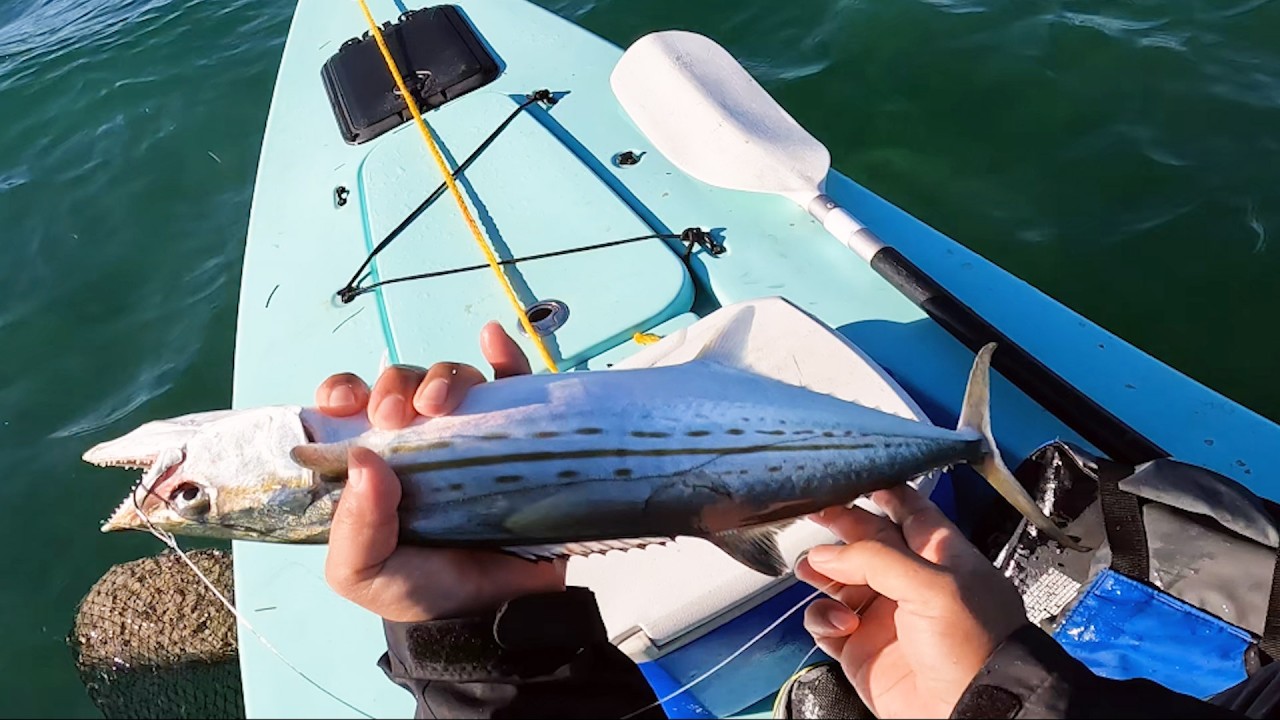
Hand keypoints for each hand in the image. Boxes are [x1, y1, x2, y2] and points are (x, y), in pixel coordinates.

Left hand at [316, 322, 565, 622]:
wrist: (492, 619)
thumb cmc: (419, 591)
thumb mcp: (362, 572)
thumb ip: (354, 527)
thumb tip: (367, 459)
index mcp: (373, 463)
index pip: (352, 407)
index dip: (344, 391)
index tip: (345, 404)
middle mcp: (420, 441)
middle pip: (404, 385)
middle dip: (396, 386)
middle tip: (398, 417)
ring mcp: (470, 436)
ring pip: (454, 380)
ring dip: (444, 376)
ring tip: (442, 403)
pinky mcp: (518, 437)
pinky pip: (513, 383)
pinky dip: (504, 353)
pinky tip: (493, 337)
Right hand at [797, 485, 1027, 718]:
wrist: (969, 712)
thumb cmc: (973, 645)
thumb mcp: (933, 586)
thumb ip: (876, 558)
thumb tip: (826, 552)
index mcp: (938, 554)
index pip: (907, 509)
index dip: (878, 491)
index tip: (846, 478)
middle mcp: (908, 579)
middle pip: (863, 540)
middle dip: (838, 528)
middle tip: (812, 517)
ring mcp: (881, 614)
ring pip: (836, 578)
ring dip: (820, 571)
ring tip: (813, 571)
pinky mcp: (860, 648)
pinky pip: (826, 622)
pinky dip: (822, 618)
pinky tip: (838, 624)